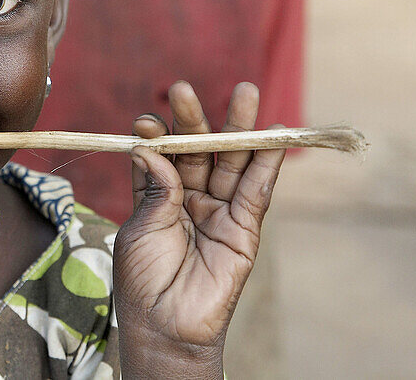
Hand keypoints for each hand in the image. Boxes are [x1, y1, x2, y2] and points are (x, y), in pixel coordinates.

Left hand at [112, 81, 284, 377]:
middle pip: (198, 151)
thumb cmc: (143, 279)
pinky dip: (268, 162)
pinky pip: (257, 190)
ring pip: (231, 162)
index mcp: (158, 196)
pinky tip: (274, 134)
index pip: (161, 156)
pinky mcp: (244, 228)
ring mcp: (219, 211)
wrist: (165, 326)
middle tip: (184, 89)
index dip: (156, 136)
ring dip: (237, 128)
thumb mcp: (141, 228)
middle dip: (194, 120)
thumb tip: (152, 148)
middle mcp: (190, 198)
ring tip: (244, 92)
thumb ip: (155, 189)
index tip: (147, 120)